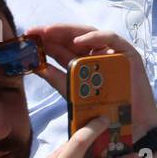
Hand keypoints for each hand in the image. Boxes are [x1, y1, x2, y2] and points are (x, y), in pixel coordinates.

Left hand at [25, 24, 156, 139]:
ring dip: (68, 31)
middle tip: (34, 31)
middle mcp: (98, 55)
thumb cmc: (104, 112)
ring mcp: (113, 52)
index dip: (45, 41)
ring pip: (90, 34)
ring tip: (49, 32)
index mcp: (85, 63)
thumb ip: (57, 79)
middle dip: (53, 32)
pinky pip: (111, 39)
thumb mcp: (73, 93)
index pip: (63, 47)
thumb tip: (36, 66)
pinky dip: (95, 37)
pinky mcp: (128, 53)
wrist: (129, 126)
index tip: (27, 38)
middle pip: (74, 37)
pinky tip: (77, 41)